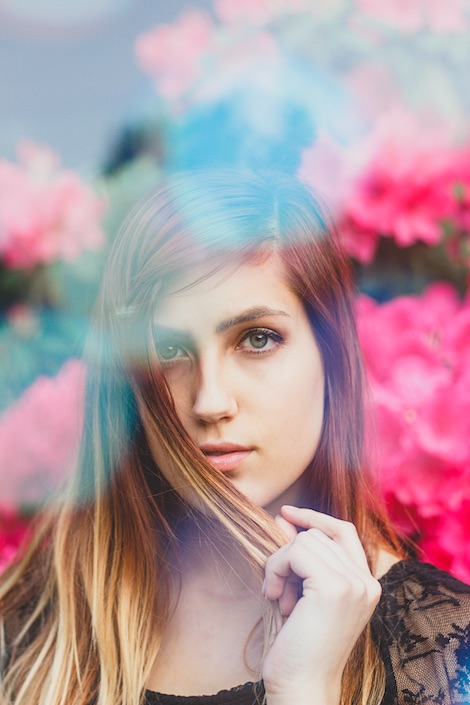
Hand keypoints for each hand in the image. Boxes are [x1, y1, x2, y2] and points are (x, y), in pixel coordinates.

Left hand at [262, 505, 380, 704]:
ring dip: (280, 565)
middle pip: (318, 534)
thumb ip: (299, 556)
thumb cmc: (300, 646)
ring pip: (304, 540)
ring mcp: (354, 584)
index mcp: (366, 585)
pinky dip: (276, 570)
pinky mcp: (334, 588)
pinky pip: (294, 552)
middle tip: (280, 590)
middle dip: (288, 555)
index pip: (343, 531)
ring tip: (280, 599)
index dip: (314, 518)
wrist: (303, 687)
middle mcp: (367, 582)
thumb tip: (284, 517)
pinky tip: (275, 598)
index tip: (286, 514)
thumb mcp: (302, 592)